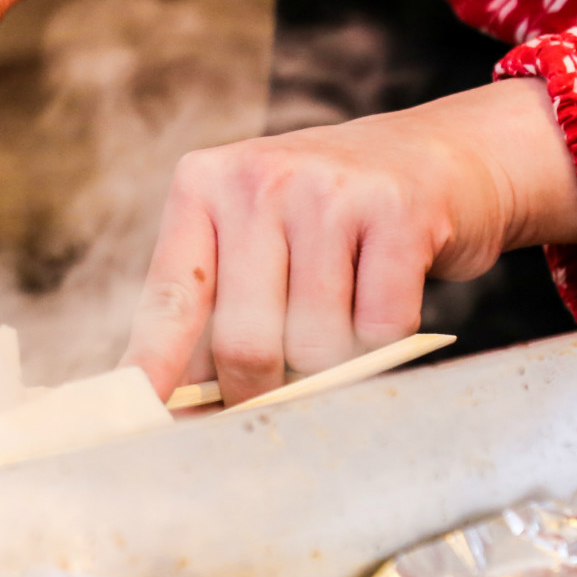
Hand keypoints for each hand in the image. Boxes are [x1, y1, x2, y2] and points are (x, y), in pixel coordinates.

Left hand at [118, 78, 576, 402]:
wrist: (442, 152)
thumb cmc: (332, 214)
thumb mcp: (256, 236)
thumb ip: (213, 307)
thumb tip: (175, 403)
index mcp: (204, 184)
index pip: (169, 300)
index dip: (152, 370)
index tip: (135, 423)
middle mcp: (258, 179)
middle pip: (244, 344)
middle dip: (262, 388)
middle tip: (284, 380)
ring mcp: (328, 190)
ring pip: (315, 344)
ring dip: (332, 359)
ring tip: (344, 308)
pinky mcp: (397, 211)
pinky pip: (379, 329)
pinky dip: (385, 337)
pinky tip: (385, 289)